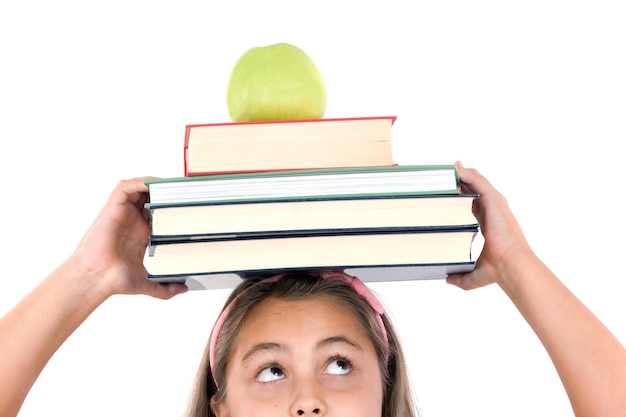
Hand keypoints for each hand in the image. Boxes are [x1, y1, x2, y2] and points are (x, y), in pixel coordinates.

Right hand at [68, 178, 186, 298]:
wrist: (97, 279)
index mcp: (143, 233)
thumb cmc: (115, 280)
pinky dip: (138, 182)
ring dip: (155, 183)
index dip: (173, 204)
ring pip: (139, 188)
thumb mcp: (149, 283)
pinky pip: (124, 187)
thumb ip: (166, 288)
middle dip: (167, 190)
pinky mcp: (112, 208)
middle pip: (151, 196)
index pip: (160, 211)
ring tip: (172, 183)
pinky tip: (153, 184)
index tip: (191, 203)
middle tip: (186, 189)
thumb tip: (184, 289)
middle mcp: (133, 220)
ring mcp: (123, 213)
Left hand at [446, 162, 532, 289]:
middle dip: (462, 178)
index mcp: (490, 223)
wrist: (511, 265)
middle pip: (476, 188)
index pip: (475, 203)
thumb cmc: (499, 270)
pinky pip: (478, 180)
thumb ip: (461, 278)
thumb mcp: (475, 274)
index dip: (463, 194)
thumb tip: (448, 280)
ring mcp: (495, 204)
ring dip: (463, 172)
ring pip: (477, 180)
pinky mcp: (494, 200)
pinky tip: (454, 169)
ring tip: (447, 167)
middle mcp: (494, 210)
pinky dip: (466, 173)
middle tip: (446, 172)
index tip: (452, 187)